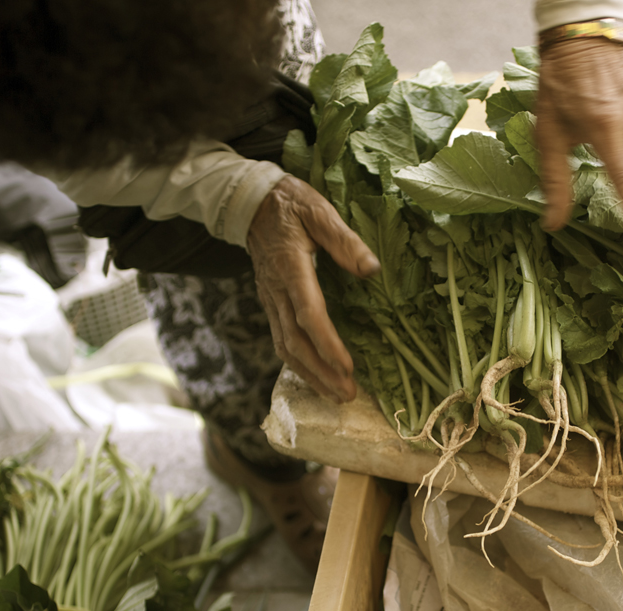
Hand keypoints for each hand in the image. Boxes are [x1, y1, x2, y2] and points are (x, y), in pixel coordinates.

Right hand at [247, 175, 379, 402]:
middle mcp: (277, 290)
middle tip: (348, 395)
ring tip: (335, 395)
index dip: (328, 344)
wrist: (251, 202)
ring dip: (310, 375)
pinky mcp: (270, 303)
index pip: (308, 315)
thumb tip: (371, 268)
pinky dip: (298, 364)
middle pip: (296, 341)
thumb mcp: (320, 211)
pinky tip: (315, 377)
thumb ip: (345, 240)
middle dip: (322, 372)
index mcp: (291, 268)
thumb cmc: (291, 204)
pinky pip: (281, 340)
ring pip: (286, 347)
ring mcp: (270, 299)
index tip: (347, 367)